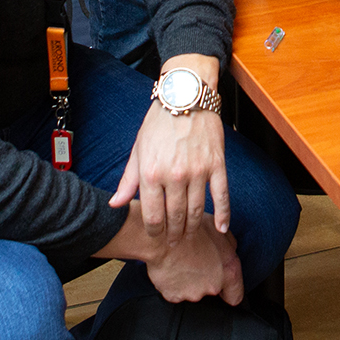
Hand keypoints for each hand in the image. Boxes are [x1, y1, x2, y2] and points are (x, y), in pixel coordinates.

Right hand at [93, 209, 243, 306]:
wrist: (161, 236)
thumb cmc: (188, 228)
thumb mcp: (216, 228)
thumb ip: (229, 243)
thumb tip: (230, 251)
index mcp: (228, 270)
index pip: (236, 295)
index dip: (231, 291)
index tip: (227, 289)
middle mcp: (212, 286)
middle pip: (212, 289)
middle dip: (206, 278)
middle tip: (195, 260)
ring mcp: (192, 293)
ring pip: (193, 290)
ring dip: (189, 280)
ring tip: (182, 261)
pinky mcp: (174, 296)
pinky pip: (176, 291)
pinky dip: (174, 283)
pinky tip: (172, 267)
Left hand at [110, 75, 229, 247]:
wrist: (185, 96)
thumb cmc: (158, 122)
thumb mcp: (138, 150)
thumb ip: (128, 180)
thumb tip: (115, 205)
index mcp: (151, 173)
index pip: (153, 216)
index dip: (154, 231)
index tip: (156, 236)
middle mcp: (174, 175)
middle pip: (175, 217)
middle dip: (173, 234)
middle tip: (174, 242)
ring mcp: (198, 171)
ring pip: (196, 210)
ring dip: (193, 227)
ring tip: (189, 235)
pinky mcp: (216, 165)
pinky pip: (222, 195)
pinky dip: (223, 214)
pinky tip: (221, 228)